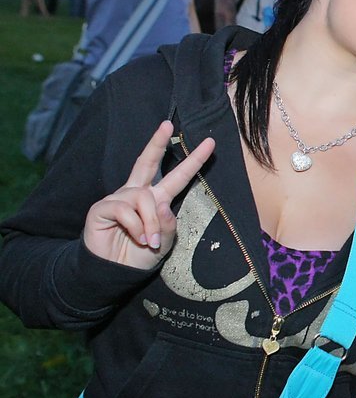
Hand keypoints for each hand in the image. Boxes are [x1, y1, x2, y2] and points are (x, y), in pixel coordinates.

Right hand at [83, 121, 214, 269]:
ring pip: (144, 198)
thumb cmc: (140, 256)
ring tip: (148, 241)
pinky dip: (136, 227)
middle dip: (156, 142)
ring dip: (150, 222)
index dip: (193, 160)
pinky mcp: (103, 207)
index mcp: (157, 199)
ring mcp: (119, 198)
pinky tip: (136, 238)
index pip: (177, 176)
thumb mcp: (163, 243)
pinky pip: (126, 210)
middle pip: (147, 162)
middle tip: (167, 125)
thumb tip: (163, 205)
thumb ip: (167, 225)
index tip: (209, 143)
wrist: (115, 273)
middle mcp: (138, 193)